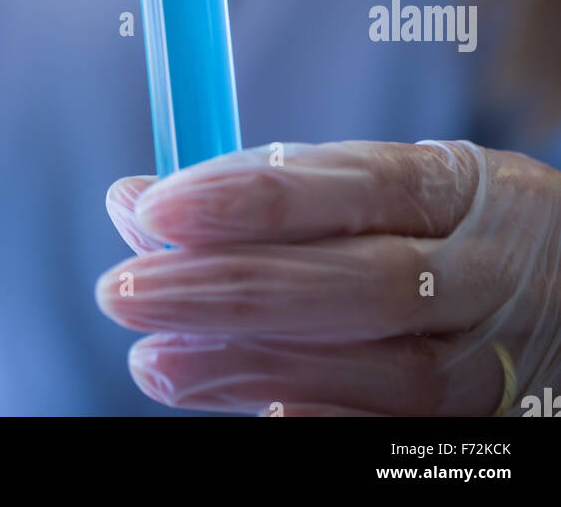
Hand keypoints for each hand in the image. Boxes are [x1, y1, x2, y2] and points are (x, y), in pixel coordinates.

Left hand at [96, 140, 560, 415]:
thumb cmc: (448, 230)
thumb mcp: (391, 185)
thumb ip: (279, 192)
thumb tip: (139, 207)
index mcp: (457, 188)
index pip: (354, 183)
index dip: (251, 196)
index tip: (153, 206)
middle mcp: (483, 272)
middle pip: (362, 283)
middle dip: (233, 288)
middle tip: (122, 292)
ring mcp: (494, 357)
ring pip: (386, 372)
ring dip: (256, 365)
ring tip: (154, 362)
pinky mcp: (488, 421)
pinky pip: (406, 434)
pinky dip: (329, 420)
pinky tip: (256, 411)